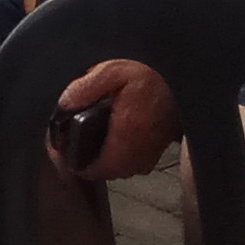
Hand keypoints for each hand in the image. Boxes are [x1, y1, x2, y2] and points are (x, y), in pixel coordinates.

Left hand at [51, 56, 180, 179]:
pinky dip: (117, 158)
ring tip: (85, 145)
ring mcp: (150, 155)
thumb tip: (64, 104)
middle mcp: (139, 152)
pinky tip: (109, 141)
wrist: (181, 83)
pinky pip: (132, 165)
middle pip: (107, 172)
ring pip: (120, 171)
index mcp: (126, 134)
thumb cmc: (148, 77)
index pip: (97, 168)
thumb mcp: (112, 72)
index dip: (76, 165)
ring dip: (103, 162)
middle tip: (70, 149)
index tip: (63, 155)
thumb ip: (85, 88)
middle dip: (87, 164)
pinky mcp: (156, 152)